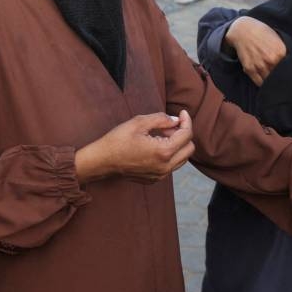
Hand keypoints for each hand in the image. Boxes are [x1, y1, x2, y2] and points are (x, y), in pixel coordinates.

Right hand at [76, 110, 194, 184]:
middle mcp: (165, 167)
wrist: (101, 161)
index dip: (186, 121)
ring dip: (177, 145)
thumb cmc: (117, 140)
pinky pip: (170, 166)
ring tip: (160, 134)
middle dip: (183, 134)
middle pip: (189, 149)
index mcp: (163, 152)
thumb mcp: (139, 122)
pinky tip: (154, 146)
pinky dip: (169, 154)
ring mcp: (160, 175)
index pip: (186, 135)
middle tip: (168, 125)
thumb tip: (176, 120)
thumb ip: (162, 119)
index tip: (181, 113)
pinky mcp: (154, 179)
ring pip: (182, 159)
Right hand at [224, 16, 286, 86]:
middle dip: (281, 77)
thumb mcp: (277, 38)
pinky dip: (262, 83)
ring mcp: (260, 65)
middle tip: (281, 78)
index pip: (289, 68)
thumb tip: (290, 62)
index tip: (289, 73)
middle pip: (280, 75)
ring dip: (271, 81)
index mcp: (281, 52)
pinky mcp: (250, 69)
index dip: (289, 71)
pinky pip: (259, 82)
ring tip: (272, 80)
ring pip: (270, 80)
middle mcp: (271, 60)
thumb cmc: (261, 32)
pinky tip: (264, 81)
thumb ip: (284, 51)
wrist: (242, 30)